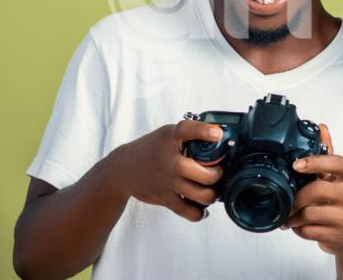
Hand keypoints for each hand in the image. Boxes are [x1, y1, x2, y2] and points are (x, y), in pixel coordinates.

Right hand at [109, 119, 223, 221]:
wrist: (123, 169)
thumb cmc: (152, 149)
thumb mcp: (168, 134)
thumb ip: (190, 135)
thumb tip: (219, 135)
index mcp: (171, 138)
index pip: (188, 130)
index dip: (205, 131)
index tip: (217, 134)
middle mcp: (171, 160)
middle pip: (205, 173)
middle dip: (218, 174)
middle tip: (219, 172)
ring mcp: (169, 181)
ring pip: (201, 195)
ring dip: (213, 194)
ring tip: (213, 189)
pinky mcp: (165, 198)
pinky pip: (188, 211)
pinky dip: (200, 213)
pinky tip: (203, 207)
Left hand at [285, 151, 342, 255]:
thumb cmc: (339, 201)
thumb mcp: (336, 177)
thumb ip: (327, 153)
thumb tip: (322, 127)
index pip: (336, 163)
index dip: (315, 162)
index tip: (296, 165)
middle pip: (317, 190)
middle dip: (296, 197)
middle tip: (286, 200)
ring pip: (309, 213)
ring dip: (293, 216)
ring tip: (289, 216)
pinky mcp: (336, 234)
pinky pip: (308, 230)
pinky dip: (297, 229)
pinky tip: (298, 226)